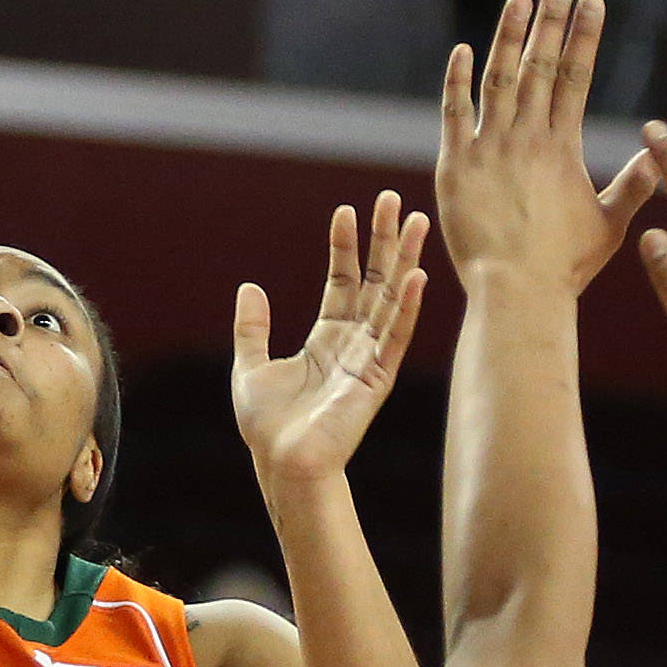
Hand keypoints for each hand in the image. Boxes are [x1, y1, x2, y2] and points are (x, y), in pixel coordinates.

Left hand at [231, 192, 429, 499]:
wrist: (282, 465)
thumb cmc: (268, 428)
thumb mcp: (250, 367)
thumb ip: (252, 328)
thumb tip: (249, 287)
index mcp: (327, 339)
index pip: (342, 281)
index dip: (344, 247)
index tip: (345, 211)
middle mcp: (353, 343)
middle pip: (374, 281)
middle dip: (384, 240)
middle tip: (393, 200)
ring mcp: (368, 359)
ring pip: (391, 300)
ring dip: (404, 260)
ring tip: (417, 222)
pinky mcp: (376, 379)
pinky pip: (394, 338)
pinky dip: (406, 308)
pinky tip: (417, 277)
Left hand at [430, 0, 648, 294]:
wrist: (517, 293)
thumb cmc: (564, 267)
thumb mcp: (608, 225)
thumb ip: (632, 185)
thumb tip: (659, 152)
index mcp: (562, 148)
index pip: (576, 77)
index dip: (584, 36)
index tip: (592, 0)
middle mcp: (527, 139)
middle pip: (540, 66)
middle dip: (551, 20)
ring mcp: (489, 149)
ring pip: (499, 79)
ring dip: (510, 36)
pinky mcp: (455, 167)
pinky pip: (454, 114)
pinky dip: (458, 81)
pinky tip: (464, 50)